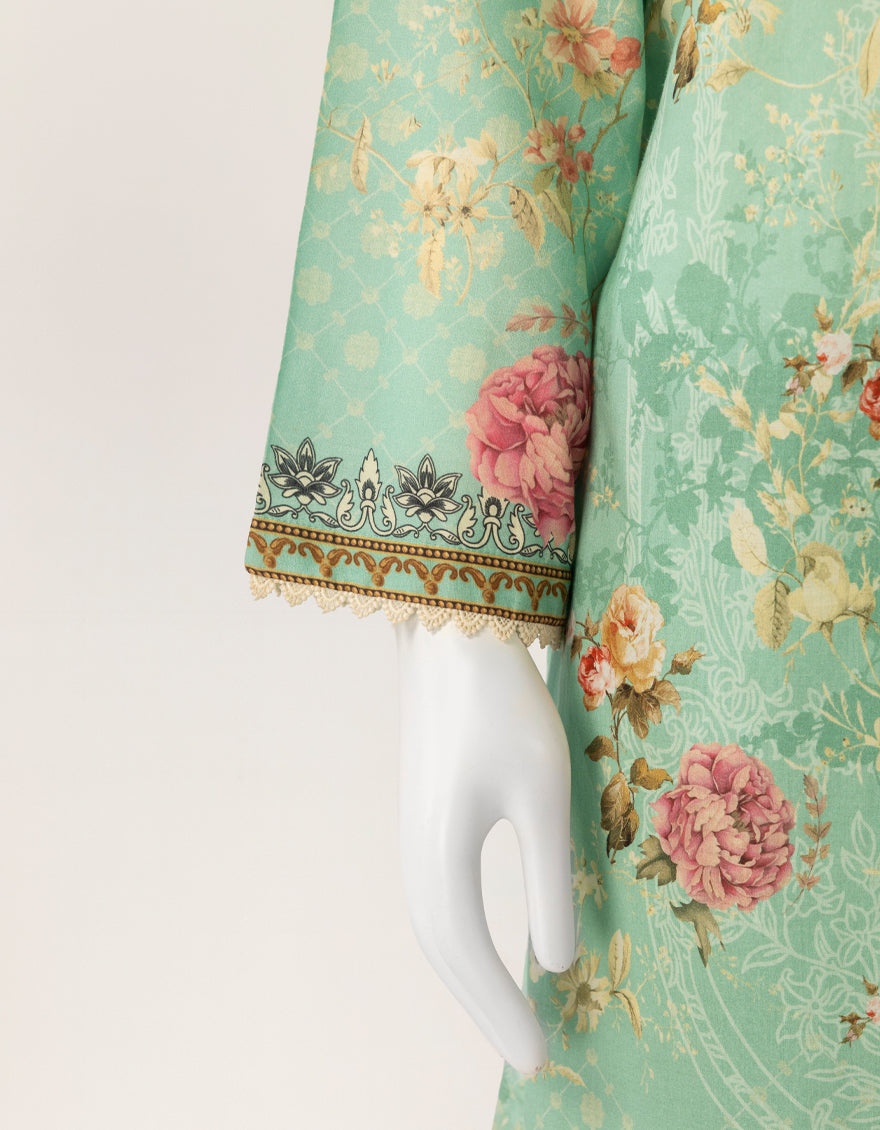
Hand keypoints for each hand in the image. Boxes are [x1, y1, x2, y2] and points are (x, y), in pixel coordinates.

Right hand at [394, 617, 574, 1073]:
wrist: (454, 637)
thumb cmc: (505, 706)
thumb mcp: (543, 793)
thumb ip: (548, 879)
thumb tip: (557, 964)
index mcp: (442, 852)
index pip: (471, 954)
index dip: (504, 1010)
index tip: (543, 1060)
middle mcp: (416, 851)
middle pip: (443, 951)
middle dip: (485, 1007)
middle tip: (533, 1055)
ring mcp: (413, 831)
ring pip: (434, 925)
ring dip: (470, 976)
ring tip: (512, 1014)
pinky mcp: (423, 814)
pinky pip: (436, 896)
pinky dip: (461, 938)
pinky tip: (489, 944)